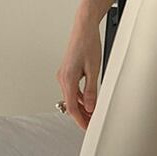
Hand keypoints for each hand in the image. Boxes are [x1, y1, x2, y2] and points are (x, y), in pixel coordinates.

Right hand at [55, 13, 102, 130]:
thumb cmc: (88, 43)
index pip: (71, 107)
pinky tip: (89, 101)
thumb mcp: (94, 70)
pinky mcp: (68, 71)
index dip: (80, 120)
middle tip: (92, 124)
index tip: (87, 127)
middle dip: (81, 115)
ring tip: (92, 114)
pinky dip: (80, 97)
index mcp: (68, 78)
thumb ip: (91, 90)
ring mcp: (64, 74)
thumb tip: (91, 107)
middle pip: (70, 104)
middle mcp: (63, 77)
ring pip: (71, 97)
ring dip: (81, 107)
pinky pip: (73, 89)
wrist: (84, 27)